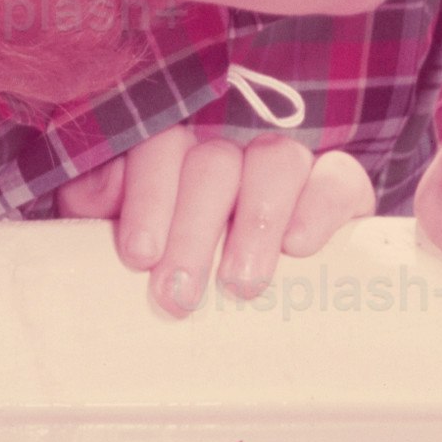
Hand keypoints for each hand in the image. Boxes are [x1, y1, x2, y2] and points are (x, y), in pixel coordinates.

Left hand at [59, 126, 371, 315]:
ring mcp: (285, 160)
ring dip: (256, 222)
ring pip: (275, 161)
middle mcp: (229, 145)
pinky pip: (339, 177)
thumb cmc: (174, 265)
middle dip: (194, 230)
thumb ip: (102, 205)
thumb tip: (104, 186)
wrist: (256, 295)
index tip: (140, 255)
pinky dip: (319, 206)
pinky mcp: (339, 184)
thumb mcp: (131, 237)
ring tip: (241, 285)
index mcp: (172, 150)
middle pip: (214, 163)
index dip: (149, 195)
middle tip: (179, 295)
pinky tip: (298, 246)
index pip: (159, 146)